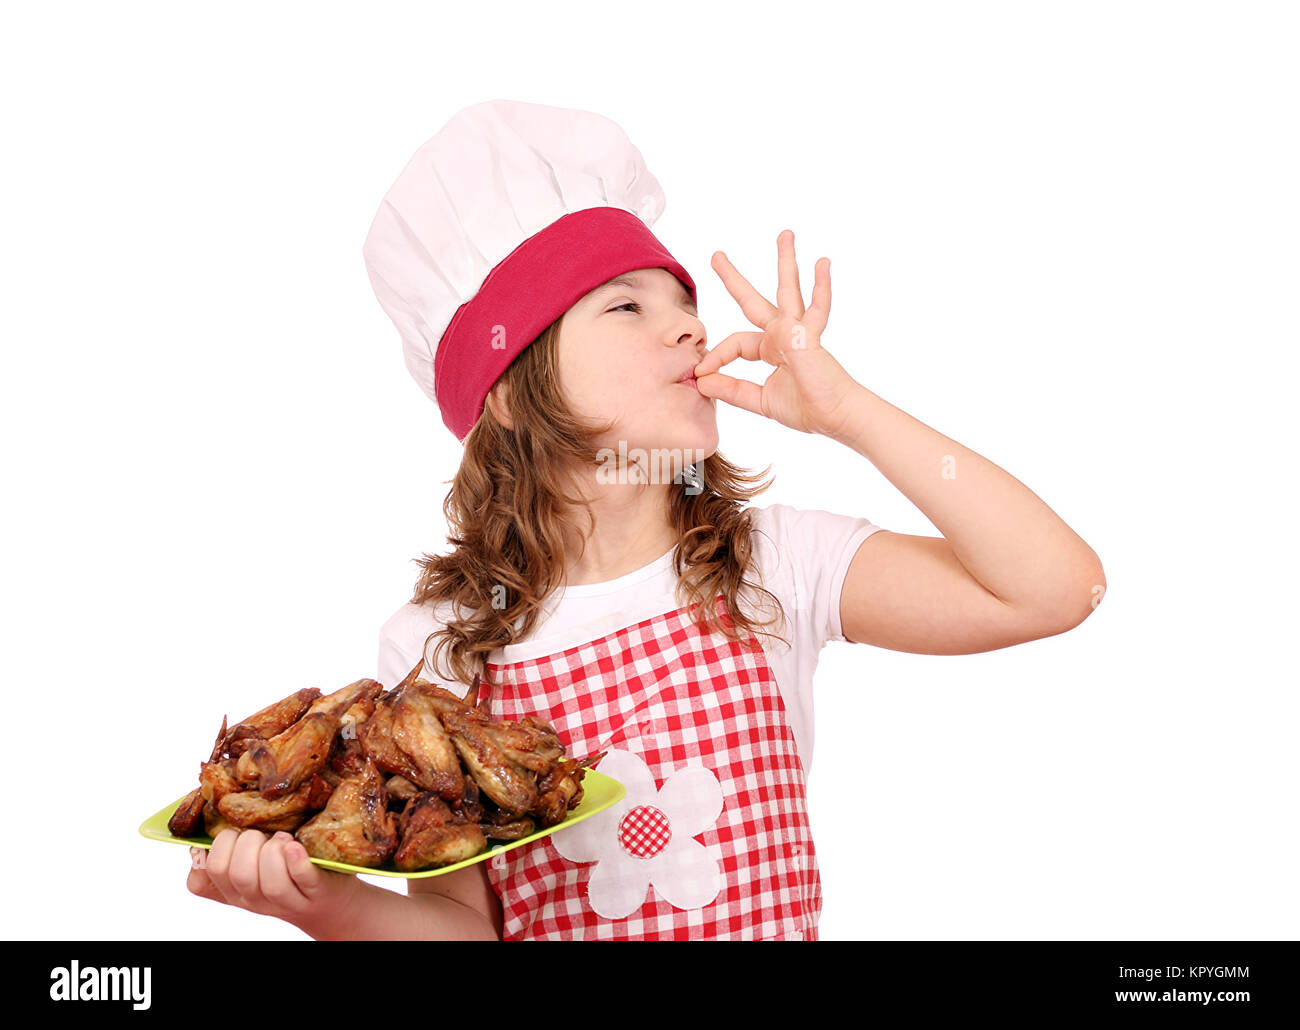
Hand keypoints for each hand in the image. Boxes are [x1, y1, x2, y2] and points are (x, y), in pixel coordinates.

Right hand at [187, 827, 368, 933]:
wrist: (327, 903)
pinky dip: (296, 861)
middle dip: (247, 844)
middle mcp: (255, 899)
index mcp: (234, 891)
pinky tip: (294, 846)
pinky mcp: (317, 890)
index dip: (215, 848)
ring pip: (270, 883)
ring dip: (273, 852)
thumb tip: (209, 821)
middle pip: (238, 874)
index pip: (206, 876)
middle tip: (262, 835)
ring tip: (284, 838)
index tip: (232, 833)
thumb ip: (230, 851)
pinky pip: (303, 878)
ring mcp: (287, 900)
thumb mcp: (251, 866)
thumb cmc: (286, 875)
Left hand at [694, 229, 862, 437]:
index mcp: (771, 349)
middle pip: (753, 301)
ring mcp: (798, 331)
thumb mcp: (759, 399)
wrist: (837, 416)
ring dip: (786, 262)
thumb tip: (701, 380)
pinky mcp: (809, 336)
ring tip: (785, 234)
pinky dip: (820, 287)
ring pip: (788, 290)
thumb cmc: (808, 408)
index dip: (716, 355)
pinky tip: (822, 263)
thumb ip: (732, 389)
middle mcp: (783, 335)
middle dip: (733, 278)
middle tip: (716, 254)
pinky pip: (816, 308)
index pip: (736, 343)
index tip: (700, 370)